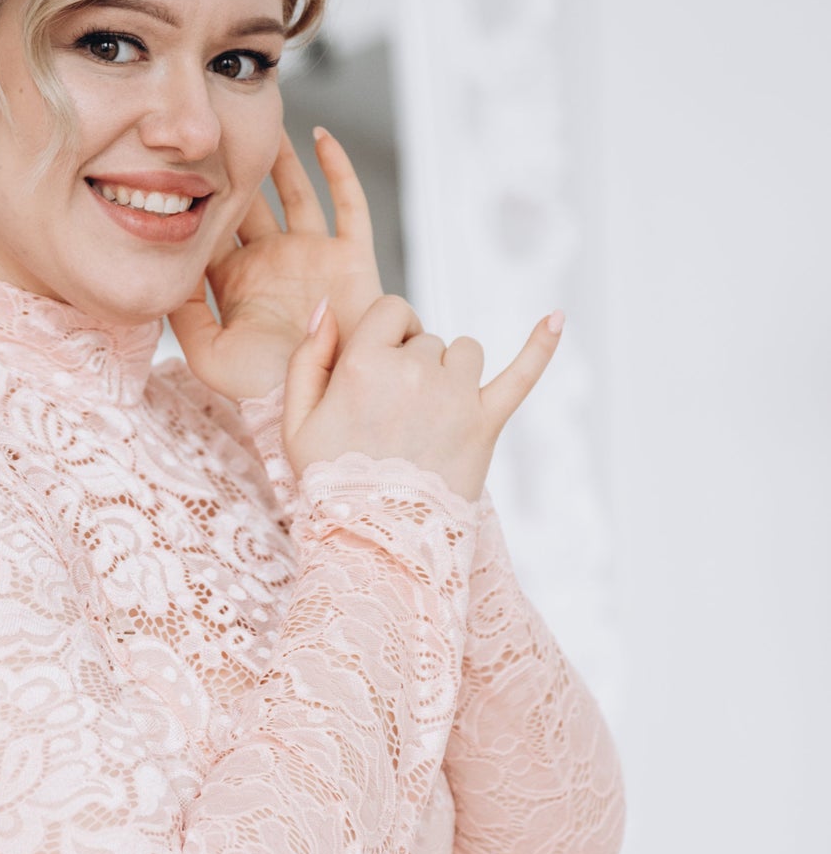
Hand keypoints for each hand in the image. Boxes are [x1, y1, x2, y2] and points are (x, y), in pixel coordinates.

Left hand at [168, 127, 382, 403]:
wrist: (322, 397)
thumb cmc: (263, 388)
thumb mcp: (207, 354)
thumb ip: (183, 311)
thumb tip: (168, 263)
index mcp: (237, 282)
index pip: (214, 225)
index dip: (199, 192)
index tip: (180, 155)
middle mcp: (273, 262)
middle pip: (253, 200)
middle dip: (238, 163)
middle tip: (221, 121)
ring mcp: (313, 256)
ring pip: (296, 191)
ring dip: (282, 157)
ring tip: (266, 117)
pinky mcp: (350, 256)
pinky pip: (348, 202)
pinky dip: (337, 168)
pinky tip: (320, 136)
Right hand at [284, 294, 564, 504]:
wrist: (375, 544)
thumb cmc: (331, 485)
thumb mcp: (296, 422)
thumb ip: (307, 357)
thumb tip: (328, 308)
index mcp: (365, 364)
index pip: (392, 310)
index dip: (386, 333)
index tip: (380, 366)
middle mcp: (414, 371)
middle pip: (427, 338)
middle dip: (413, 364)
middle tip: (396, 417)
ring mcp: (455, 396)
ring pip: (465, 352)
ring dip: (452, 372)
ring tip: (433, 416)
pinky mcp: (486, 423)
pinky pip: (522, 373)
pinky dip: (541, 344)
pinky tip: (557, 317)